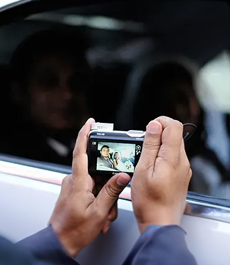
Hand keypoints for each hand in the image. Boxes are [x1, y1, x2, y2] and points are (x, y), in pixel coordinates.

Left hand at [49, 118, 130, 256]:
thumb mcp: (98, 212)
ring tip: (105, 214)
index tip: (90, 122)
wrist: (59, 243)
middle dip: (108, 184)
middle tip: (111, 201)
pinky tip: (101, 213)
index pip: (80, 151)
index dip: (85, 134)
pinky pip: (91, 189)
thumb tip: (122, 176)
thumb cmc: (73, 230)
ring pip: (96, 182)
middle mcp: (74, 181)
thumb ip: (111, 191)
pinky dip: (99, 199)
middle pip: (96, 171)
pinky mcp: (74, 192)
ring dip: (104, 196)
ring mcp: (73, 187)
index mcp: (78, 181)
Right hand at [131, 116, 191, 232]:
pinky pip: (173, 158)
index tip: (148, 130)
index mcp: (173, 158)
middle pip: (174, 135)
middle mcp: (182, 162)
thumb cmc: (149, 201)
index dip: (160, 122)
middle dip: (158, 134)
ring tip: (145, 158)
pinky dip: (162, 156)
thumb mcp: (143, 169)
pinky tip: (151, 167)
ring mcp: (183, 169)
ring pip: (173, 146)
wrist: (159, 223)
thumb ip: (150, 145)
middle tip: (143, 145)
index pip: (174, 126)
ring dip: (159, 145)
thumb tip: (154, 125)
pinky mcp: (181, 176)